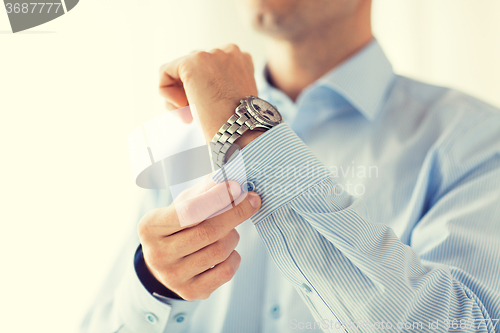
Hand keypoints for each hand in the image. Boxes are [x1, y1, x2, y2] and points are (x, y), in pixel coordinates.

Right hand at [137, 175, 261, 300]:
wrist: (163, 261)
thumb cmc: (176, 226)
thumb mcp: (182, 204)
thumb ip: (204, 192)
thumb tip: (231, 181)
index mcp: (150, 226)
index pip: (189, 210)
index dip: (217, 198)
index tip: (238, 187)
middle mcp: (157, 254)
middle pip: (208, 231)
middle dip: (236, 213)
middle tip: (252, 202)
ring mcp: (173, 276)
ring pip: (220, 251)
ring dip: (233, 235)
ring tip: (230, 230)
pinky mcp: (190, 292)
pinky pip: (225, 272)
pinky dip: (234, 257)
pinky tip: (228, 251)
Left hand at [158, 44, 258, 141]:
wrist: (239, 130)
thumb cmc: (237, 124)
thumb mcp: (232, 100)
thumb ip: (219, 85)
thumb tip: (192, 87)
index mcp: (242, 60)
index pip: (211, 70)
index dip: (204, 92)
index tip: (209, 112)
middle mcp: (228, 52)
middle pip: (194, 69)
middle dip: (190, 94)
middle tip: (195, 117)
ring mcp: (210, 54)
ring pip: (179, 71)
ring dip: (179, 96)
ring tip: (189, 115)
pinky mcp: (191, 62)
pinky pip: (165, 72)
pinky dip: (166, 93)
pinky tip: (181, 107)